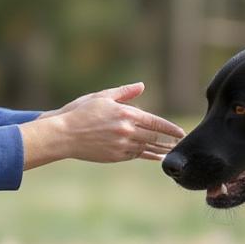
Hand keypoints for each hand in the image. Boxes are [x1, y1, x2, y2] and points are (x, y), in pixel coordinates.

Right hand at [20, 83, 184, 168]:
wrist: (63, 135)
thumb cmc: (80, 112)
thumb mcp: (102, 97)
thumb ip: (124, 93)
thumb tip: (142, 86)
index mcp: (125, 114)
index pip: (155, 122)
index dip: (170, 129)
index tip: (181, 133)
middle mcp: (126, 131)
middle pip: (154, 138)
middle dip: (169, 141)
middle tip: (181, 143)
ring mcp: (121, 146)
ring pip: (146, 149)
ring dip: (160, 151)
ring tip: (172, 152)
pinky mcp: (114, 156)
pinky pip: (134, 156)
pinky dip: (145, 155)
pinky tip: (153, 156)